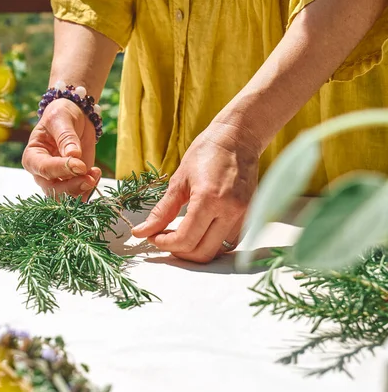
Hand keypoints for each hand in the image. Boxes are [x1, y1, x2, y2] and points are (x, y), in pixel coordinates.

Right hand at [22, 99, 101, 199]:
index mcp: (33, 157)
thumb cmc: (62, 115)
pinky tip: (96, 174)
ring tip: (95, 173)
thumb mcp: (61, 119)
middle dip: (72, 187)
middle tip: (90, 177)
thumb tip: (73, 155)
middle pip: (53, 190)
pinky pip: (80, 194)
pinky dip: (90, 189)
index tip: (80, 165)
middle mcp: (42, 173)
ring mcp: (58, 180)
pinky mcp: (74, 182)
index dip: (62, 169)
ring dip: (83, 189)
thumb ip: (66, 137)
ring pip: (66, 197)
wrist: (75, 117)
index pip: (44, 169)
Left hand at [132, 122, 259, 262]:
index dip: (164, 244)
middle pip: (201, 253)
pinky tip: (200, 231)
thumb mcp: (178, 181)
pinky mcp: (251, 215)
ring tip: (181, 234)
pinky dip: (212, 243)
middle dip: (179, 251)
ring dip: (196, 249)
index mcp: (209, 199)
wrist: (237, 139)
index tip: (153, 238)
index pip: (185, 239)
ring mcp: (244, 214)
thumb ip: (161, 211)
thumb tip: (140, 232)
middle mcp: (230, 210)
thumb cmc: (206, 153)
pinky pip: (230, 242)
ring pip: (217, 251)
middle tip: (164, 239)